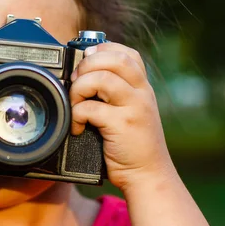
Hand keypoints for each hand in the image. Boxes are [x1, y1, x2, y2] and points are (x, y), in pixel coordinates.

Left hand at [69, 42, 173, 189]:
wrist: (148, 175)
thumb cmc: (133, 145)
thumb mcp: (132, 112)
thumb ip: (116, 93)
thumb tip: (82, 75)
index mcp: (143, 87)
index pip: (127, 54)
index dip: (103, 50)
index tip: (87, 60)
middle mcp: (142, 93)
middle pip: (115, 59)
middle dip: (88, 65)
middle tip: (76, 81)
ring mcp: (134, 108)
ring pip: (101, 79)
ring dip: (79, 88)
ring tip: (75, 104)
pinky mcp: (122, 125)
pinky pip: (91, 108)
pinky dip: (77, 115)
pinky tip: (77, 127)